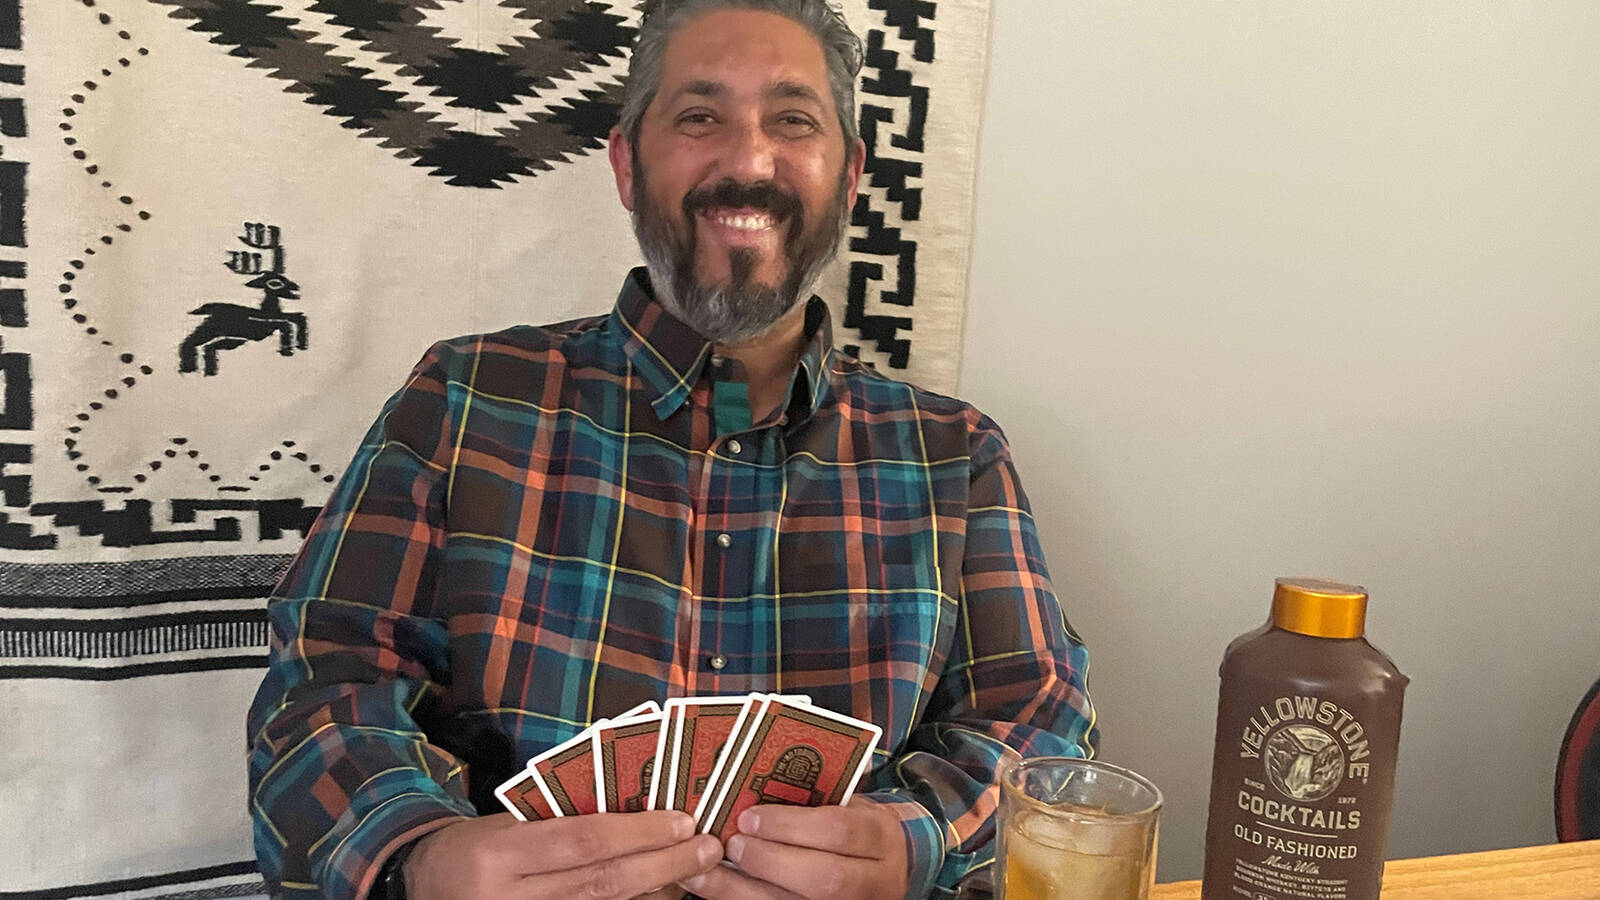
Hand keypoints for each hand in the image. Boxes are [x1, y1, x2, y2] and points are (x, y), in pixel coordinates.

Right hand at [404, 811, 720, 899]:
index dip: (637, 831)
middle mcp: (510, 899)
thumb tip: (642, 812)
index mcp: (501, 855)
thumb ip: (565, 818)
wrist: (425, 889)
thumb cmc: (478, 847)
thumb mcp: (511, 823)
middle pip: (602, 883)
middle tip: (706, 847)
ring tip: (696, 872)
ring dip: (657, 893)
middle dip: (663, 865)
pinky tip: (662, 897)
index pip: (582, 841)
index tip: (682, 819)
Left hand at [678, 799, 908, 899]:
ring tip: (706, 872)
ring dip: (743, 891)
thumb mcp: (847, 805)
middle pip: (825, 878)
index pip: (840, 830)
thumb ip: (813, 797)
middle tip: (731, 843)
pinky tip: (711, 889)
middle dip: (769, 861)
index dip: (790, 825)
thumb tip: (751, 781)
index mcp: (880, 837)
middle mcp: (875, 881)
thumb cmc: (852, 828)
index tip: (750, 817)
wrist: (883, 869)